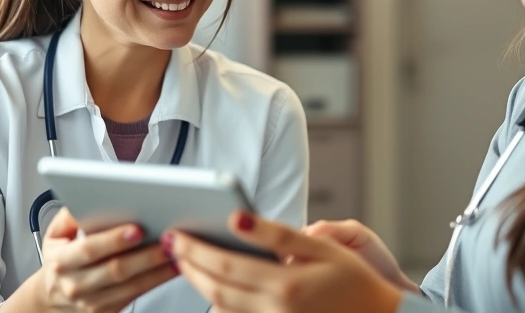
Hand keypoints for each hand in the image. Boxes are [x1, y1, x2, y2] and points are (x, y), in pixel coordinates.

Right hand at [21, 207, 177, 311]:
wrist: (51, 300)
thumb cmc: (60, 261)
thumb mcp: (54, 236)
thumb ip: (68, 216)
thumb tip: (85, 198)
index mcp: (62, 261)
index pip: (89, 250)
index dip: (113, 240)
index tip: (136, 229)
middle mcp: (76, 285)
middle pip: (116, 270)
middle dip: (145, 255)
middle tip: (166, 240)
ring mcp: (93, 302)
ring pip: (131, 286)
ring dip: (157, 269)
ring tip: (175, 252)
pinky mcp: (108, 312)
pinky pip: (137, 295)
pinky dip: (158, 280)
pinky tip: (172, 267)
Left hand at [166, 212, 403, 312]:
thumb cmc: (352, 279)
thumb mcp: (320, 246)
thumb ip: (275, 233)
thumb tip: (236, 219)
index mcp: (286, 284)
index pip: (225, 266)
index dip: (196, 250)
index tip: (176, 235)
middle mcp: (276, 311)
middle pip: (216, 289)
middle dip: (189, 267)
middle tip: (172, 245)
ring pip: (221, 310)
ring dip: (200, 285)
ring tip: (186, 262)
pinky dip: (219, 305)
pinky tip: (213, 285)